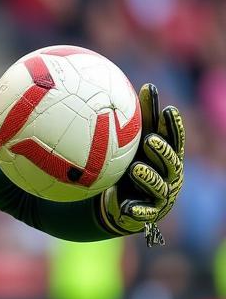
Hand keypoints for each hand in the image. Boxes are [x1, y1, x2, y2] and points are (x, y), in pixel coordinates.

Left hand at [97, 83, 184, 246]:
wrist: (125, 201)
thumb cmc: (133, 164)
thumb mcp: (136, 143)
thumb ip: (142, 119)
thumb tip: (147, 85)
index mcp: (167, 155)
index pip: (173, 138)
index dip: (173, 126)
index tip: (168, 109)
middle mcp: (169, 174)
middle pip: (169, 162)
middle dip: (161, 151)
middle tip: (149, 140)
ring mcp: (160, 194)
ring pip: (158, 185)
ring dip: (148, 177)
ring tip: (135, 169)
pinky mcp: (148, 213)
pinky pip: (143, 212)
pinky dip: (136, 209)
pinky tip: (127, 207)